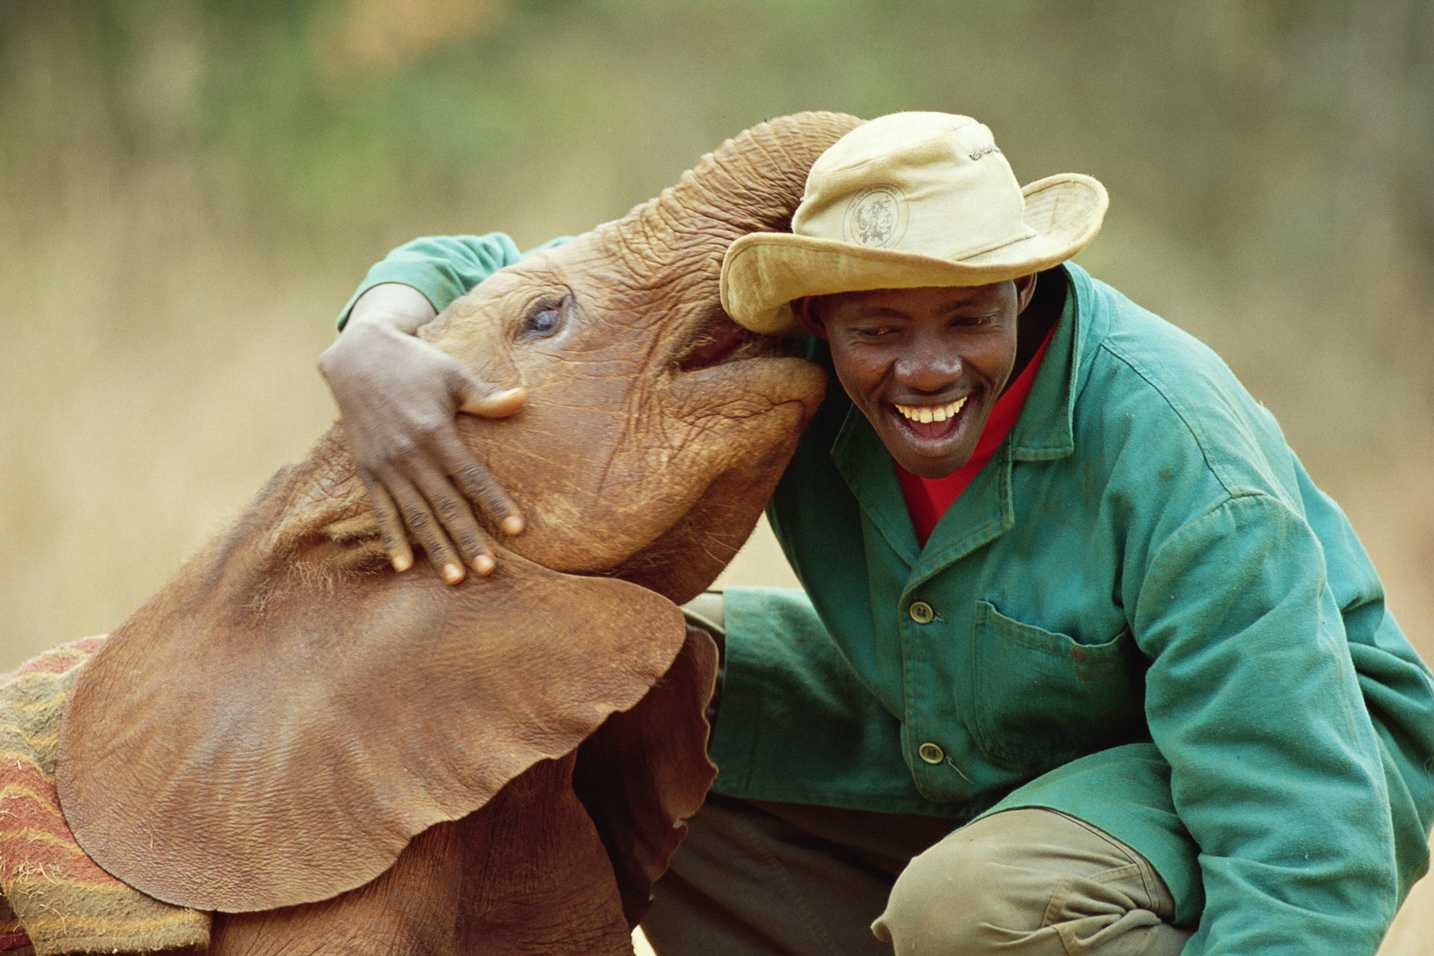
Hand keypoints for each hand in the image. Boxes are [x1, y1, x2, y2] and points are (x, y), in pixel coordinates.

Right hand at [318, 283, 525, 583]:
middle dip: (467, 539)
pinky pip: (381, 511)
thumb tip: (522, 399)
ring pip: (414, 516)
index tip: (517, 530)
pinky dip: (392, 539)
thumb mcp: (453, 374)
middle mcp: (409, 454)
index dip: (494, 504)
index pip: (471, 477)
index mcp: (435, 432)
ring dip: (435, 548)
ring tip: (454, 578)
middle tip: (488, 570)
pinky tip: (405, 566)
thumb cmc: (415, 363)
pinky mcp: (367, 470)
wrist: (357, 356)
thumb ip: (485, 397)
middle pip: (445, 505)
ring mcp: (386, 466)